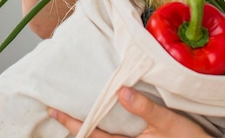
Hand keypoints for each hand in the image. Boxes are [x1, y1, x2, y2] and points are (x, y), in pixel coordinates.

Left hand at [48, 87, 210, 137]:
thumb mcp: (170, 122)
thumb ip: (145, 108)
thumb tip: (121, 91)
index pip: (93, 134)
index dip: (73, 122)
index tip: (54, 110)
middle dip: (74, 130)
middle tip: (55, 114)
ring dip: (89, 134)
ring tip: (73, 123)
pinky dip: (103, 135)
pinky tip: (103, 127)